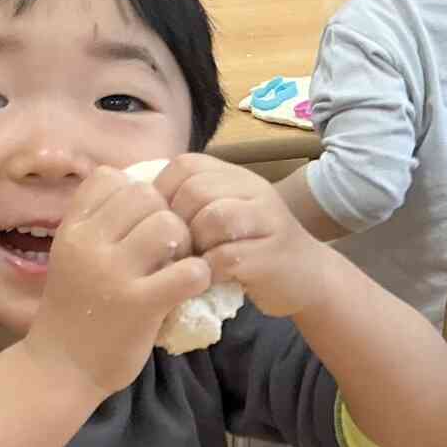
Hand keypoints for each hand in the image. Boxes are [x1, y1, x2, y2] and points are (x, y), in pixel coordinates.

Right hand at [23, 166, 211, 397]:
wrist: (59, 369)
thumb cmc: (73, 310)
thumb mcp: (71, 256)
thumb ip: (99, 225)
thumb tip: (144, 189)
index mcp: (71, 230)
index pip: (110, 178)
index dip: (133, 193)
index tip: (137, 222)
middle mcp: (88, 245)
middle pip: (146, 195)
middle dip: (164, 214)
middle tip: (166, 247)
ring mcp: (114, 274)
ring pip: (169, 224)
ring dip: (184, 243)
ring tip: (176, 265)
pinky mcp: (141, 305)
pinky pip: (189, 270)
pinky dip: (198, 276)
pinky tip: (187, 287)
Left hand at [157, 153, 326, 317]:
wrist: (309, 277)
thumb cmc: (254, 248)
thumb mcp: (225, 215)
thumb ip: (192, 204)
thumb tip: (136, 208)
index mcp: (236, 177)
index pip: (185, 165)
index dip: (161, 193)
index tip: (157, 224)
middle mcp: (253, 190)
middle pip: (196, 190)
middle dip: (175, 223)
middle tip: (173, 250)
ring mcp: (267, 220)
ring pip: (213, 218)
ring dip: (194, 245)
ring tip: (191, 263)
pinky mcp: (272, 255)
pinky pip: (227, 257)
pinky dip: (208, 272)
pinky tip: (207, 281)